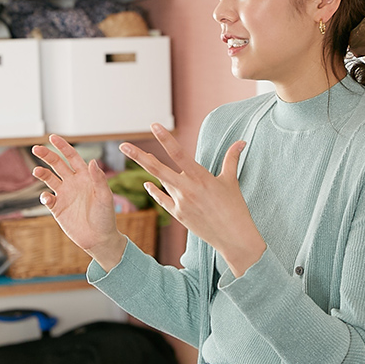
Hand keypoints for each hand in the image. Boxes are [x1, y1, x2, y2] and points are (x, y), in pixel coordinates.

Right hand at [31, 135, 127, 270]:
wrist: (100, 239)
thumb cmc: (106, 216)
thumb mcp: (105, 196)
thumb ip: (98, 179)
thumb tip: (92, 161)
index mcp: (86, 177)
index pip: (72, 157)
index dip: (62, 147)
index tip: (52, 137)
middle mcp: (73, 183)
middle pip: (57, 164)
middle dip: (47, 155)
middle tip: (36, 148)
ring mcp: (64, 195)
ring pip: (49, 179)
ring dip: (42, 173)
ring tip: (37, 171)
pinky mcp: (57, 208)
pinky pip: (47, 198)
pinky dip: (44, 196)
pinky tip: (48, 198)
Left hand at [119, 124, 265, 276]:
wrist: (234, 237)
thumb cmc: (235, 207)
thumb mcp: (231, 181)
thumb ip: (231, 159)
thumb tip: (241, 142)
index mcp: (201, 177)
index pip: (179, 154)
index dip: (165, 139)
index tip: (154, 126)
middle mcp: (188, 189)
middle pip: (158, 169)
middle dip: (139, 156)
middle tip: (123, 145)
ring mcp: (181, 203)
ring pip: (160, 181)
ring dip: (148, 168)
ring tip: (137, 156)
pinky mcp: (178, 215)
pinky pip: (162, 200)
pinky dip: (155, 191)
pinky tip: (147, 184)